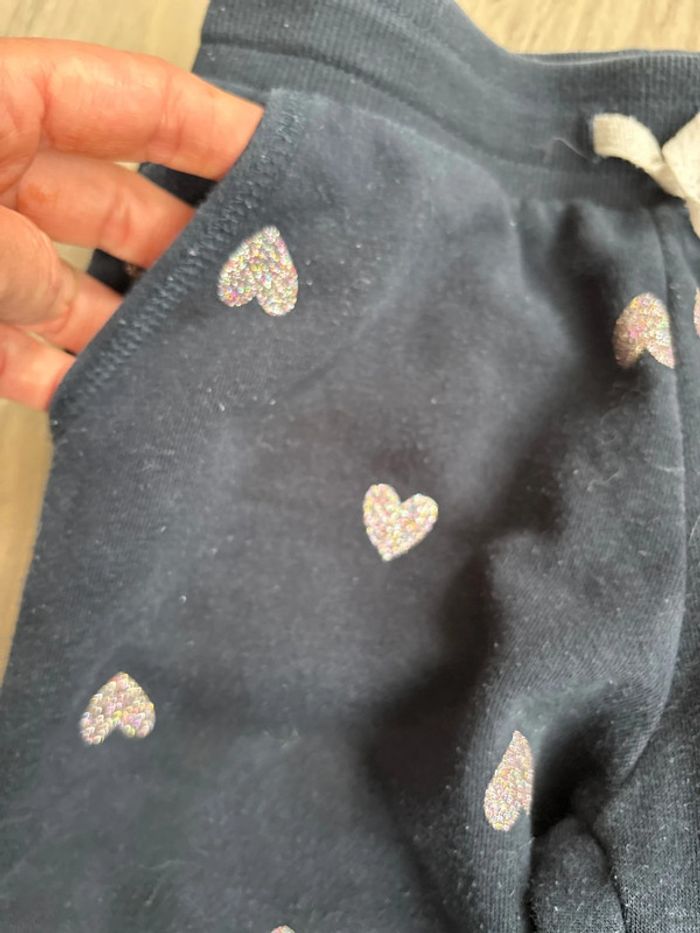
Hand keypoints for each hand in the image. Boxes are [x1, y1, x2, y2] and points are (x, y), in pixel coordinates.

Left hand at [0, 38, 262, 409]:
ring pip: (74, 286)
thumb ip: (25, 262)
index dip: (219, 132)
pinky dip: (60, 375)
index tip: (290, 169)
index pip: (136, 101)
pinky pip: (21, 346)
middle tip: (256, 286)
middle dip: (188, 249)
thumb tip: (107, 320)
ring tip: (193, 357)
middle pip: (118, 204)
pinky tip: (104, 399)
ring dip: (129, 327)